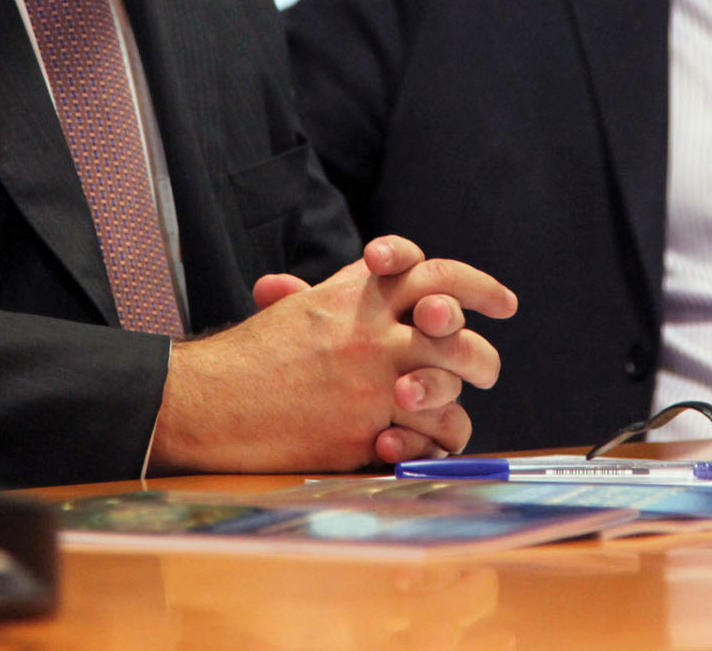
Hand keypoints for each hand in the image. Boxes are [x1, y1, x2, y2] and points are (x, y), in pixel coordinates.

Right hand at [153, 236, 516, 472]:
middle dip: (479, 351)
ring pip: (451, 382)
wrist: (207, 402)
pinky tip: (414, 438)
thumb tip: (376, 273)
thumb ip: (344, 292)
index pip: (432, 271)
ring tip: (454, 406)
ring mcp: (371, 379)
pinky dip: (432, 440)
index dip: (475, 285)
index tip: (504, 304)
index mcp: (355, 293)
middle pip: (453, 328)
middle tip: (485, 366)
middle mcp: (370, 329)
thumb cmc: (248, 358)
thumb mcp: (299, 310)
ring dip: (460, 397)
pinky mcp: (364, 426)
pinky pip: (430, 435)